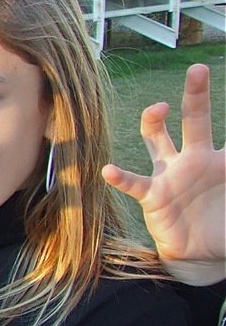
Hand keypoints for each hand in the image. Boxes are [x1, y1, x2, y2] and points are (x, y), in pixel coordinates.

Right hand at [102, 63, 223, 284]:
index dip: (220, 112)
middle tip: (197, 69)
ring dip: (154, 122)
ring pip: (157, 140)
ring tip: (158, 108)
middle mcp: (193, 160)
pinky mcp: (153, 197)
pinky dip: (120, 177)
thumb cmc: (224, 224)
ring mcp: (170, 176)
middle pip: (194, 120)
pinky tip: (110, 170)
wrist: (202, 255)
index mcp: (220, 160)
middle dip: (196, 95)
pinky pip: (134, 183)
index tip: (210, 76)